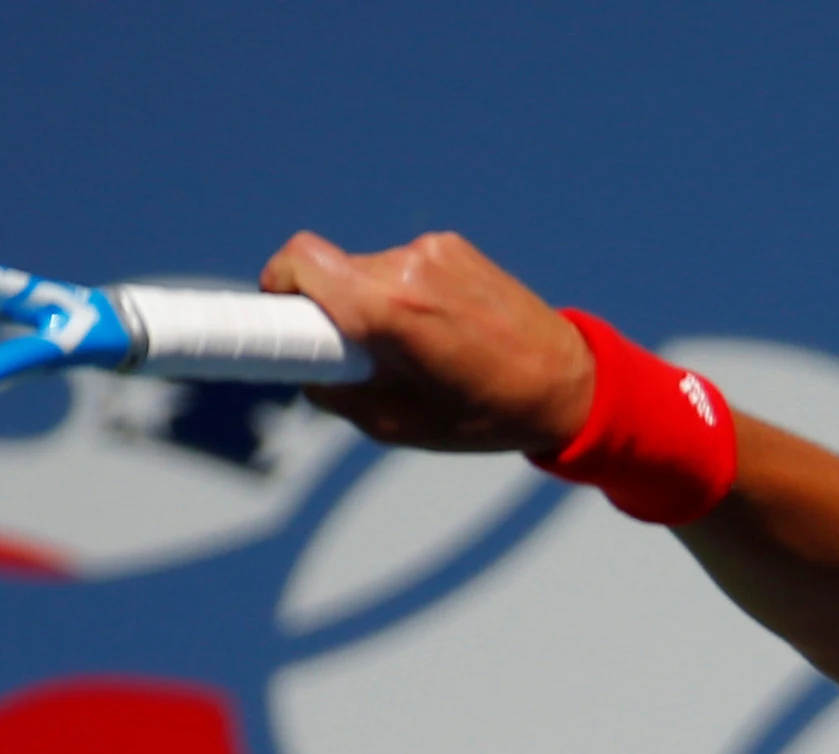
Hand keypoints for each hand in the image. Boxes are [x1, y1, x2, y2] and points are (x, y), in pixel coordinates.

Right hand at [258, 230, 595, 453]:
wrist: (565, 382)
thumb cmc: (480, 414)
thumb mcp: (392, 422)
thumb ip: (335, 390)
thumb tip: (306, 366)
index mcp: (386, 310)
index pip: (299, 262)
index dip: (275, 286)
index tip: (273, 314)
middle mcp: (406, 267)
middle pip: (330, 271)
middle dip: (328, 310)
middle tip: (353, 356)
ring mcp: (432, 250)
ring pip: (366, 271)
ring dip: (370, 304)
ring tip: (409, 351)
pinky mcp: (453, 245)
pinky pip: (402, 267)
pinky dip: (403, 295)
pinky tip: (437, 331)